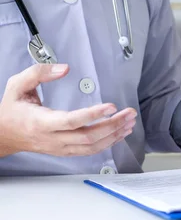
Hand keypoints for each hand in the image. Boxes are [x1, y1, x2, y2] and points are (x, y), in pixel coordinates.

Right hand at [0, 64, 137, 157]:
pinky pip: (91, 150)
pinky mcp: (67, 151)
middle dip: (113, 125)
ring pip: (93, 147)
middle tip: (129, 113)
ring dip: (115, 135)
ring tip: (130, 122)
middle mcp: (53, 139)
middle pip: (88, 136)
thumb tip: (63, 68)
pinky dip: (109, 142)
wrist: (3, 134)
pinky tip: (120, 133)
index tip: (111, 106)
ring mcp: (61, 148)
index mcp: (41, 122)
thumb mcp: (18, 85)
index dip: (93, 115)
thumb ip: (39, 73)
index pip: (72, 121)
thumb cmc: (12, 110)